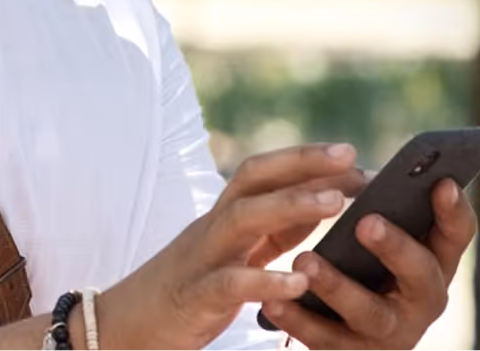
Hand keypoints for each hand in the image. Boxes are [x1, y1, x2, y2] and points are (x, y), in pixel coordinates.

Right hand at [98, 143, 369, 350]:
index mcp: (223, 218)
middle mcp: (212, 228)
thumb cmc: (189, 286)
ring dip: (290, 205)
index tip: (353, 155)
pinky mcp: (194, 296)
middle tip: (351, 160)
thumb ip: (273, 229)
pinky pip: (229, 283)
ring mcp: (201, 259)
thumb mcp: (234, 252)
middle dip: (301, 164)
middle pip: (252, 180)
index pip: (262, 173)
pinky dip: (265, 280)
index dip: (304, 160)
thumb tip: (322, 200)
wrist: (126, 324)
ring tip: (335, 202)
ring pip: (241, 219)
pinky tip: (299, 282)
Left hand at [259, 178, 477, 348]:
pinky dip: (297, 320)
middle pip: (420, 276)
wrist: (348, 343)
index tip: (442, 182)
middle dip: (396, 248)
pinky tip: (272, 302)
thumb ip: (381, 214)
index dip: (454, 212)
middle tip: (366, 222)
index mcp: (432, 266)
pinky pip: (322, 338)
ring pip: (369, 313)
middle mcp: (419, 303)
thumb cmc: (365, 277)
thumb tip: (357, 167)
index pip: (455, 237)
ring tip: (305, 259)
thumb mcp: (382, 249)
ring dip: (338, 286)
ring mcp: (385, 333)